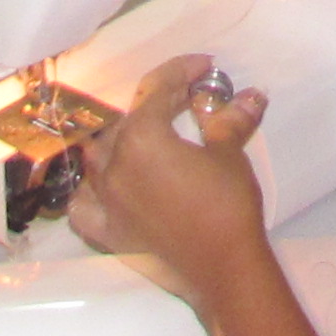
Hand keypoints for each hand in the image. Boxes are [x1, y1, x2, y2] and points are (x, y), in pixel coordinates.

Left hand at [66, 57, 272, 299]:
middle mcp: (113, 166)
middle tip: (187, 102)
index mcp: (141, 139)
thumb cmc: (227, 206)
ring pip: (98, 159)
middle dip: (155, 106)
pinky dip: (90, 192)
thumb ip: (231, 120)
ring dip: (121, 141)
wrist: (224, 268)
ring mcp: (105, 201)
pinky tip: (105, 188)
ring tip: (147, 138)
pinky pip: (83, 206)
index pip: (156, 91)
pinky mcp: (107, 233)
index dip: (181, 72)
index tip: (202, 67)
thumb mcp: (230, 155)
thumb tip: (252, 95)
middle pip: (126, 122)